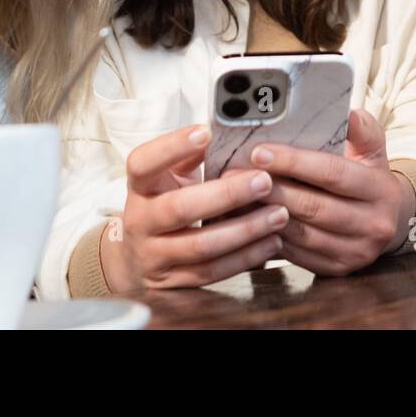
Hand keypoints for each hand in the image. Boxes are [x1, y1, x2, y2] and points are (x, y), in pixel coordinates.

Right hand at [100, 124, 288, 292]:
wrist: (136, 264)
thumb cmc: (164, 205)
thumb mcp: (169, 179)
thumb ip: (191, 157)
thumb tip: (226, 132)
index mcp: (140, 187)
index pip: (144, 163)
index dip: (172, 147)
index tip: (205, 131)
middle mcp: (141, 222)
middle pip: (180, 208)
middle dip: (226, 195)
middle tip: (264, 181)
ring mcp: (154, 256)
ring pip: (201, 246)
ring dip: (245, 230)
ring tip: (279, 214)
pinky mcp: (173, 284)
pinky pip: (213, 272)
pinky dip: (245, 257)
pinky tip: (271, 242)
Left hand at [252, 110, 414, 276]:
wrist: (388, 221)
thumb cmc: (369, 178)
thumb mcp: (373, 151)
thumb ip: (362, 130)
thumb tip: (350, 114)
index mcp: (381, 190)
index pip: (332, 173)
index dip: (294, 162)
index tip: (260, 152)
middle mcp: (373, 224)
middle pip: (313, 206)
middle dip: (271, 189)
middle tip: (238, 174)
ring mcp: (356, 252)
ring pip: (301, 233)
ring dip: (264, 215)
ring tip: (237, 196)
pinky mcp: (338, 270)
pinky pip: (297, 255)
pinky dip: (271, 237)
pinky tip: (250, 220)